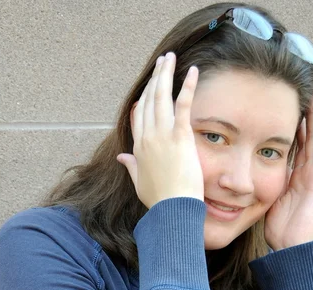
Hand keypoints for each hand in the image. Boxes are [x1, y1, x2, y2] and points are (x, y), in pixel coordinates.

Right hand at [116, 52, 203, 208]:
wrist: (172, 209)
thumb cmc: (159, 199)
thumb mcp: (139, 182)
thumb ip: (130, 166)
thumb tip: (121, 158)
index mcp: (138, 147)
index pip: (139, 115)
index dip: (144, 97)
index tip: (150, 85)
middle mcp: (147, 137)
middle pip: (148, 100)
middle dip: (155, 78)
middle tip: (161, 62)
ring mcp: (162, 135)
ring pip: (161, 97)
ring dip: (164, 74)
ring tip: (169, 58)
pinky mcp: (179, 137)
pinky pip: (182, 106)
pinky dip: (186, 87)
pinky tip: (191, 71)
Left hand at [265, 90, 312, 250]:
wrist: (290, 249)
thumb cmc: (279, 229)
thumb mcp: (267, 200)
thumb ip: (261, 185)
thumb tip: (239, 177)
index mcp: (296, 176)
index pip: (298, 144)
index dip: (297, 125)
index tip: (291, 107)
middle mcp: (308, 174)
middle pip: (312, 138)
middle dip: (311, 116)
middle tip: (308, 93)